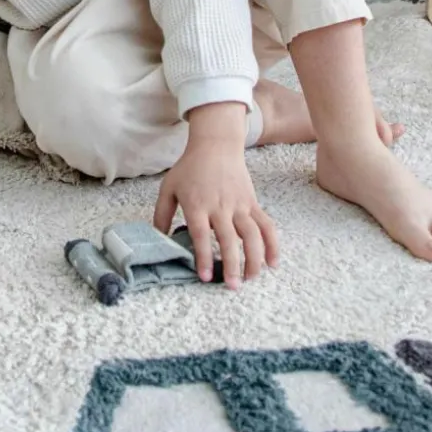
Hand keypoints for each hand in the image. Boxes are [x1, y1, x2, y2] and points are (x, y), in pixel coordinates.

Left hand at [153, 103, 278, 289]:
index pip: (201, 235)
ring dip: (254, 259)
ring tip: (250, 278)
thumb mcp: (168, 187)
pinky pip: (266, 225)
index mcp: (197, 204)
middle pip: (229, 239)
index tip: (205, 277)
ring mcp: (239, 205)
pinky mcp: (252, 202)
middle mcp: (220, 206)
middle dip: (232, 265)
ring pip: (252, 235)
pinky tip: (273, 262)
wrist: (216, 145)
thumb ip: (161, 214)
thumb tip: (159, 240)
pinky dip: (272, 244)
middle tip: (232, 287)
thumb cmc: (189, 168)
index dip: (204, 257)